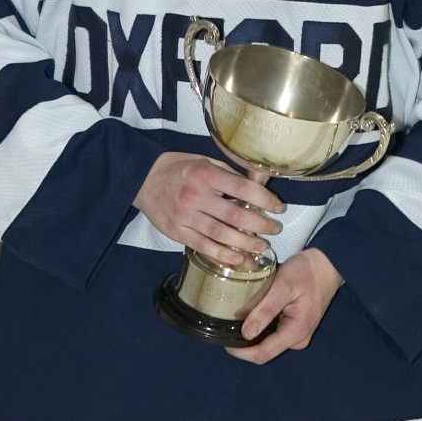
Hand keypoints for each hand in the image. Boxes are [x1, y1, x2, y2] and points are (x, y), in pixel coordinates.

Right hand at [133, 151, 284, 267]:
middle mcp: (197, 196)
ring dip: (245, 244)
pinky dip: (223, 255)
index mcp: (206, 175)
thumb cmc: (178, 168)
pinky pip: (203, 246)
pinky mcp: (177, 231)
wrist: (143, 179)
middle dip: (260, 225)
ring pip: (221, 234)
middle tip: (274, 229)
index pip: (243, 189)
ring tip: (261, 247)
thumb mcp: (204, 161)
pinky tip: (238, 259)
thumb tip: (257, 184)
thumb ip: (228, 173)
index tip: (278, 207)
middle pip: (235, 216)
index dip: (265, 200)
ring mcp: (186, 216)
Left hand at [226, 248, 343, 363]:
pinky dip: (260, 326)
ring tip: (236, 317)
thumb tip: (246, 334)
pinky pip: (273, 333)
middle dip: (244, 342)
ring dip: (252, 333)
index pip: (263, 354)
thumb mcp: (283, 285)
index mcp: (296, 332)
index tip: (223, 340)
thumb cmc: (307, 271)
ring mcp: (297, 334)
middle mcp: (297, 339)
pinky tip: (251, 314)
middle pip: (264, 350)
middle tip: (226, 324)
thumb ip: (265, 310)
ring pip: (267, 342)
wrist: (327, 264)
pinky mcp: (296, 327)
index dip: (240, 352)